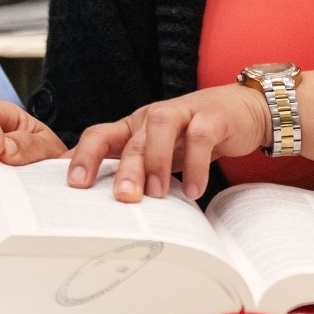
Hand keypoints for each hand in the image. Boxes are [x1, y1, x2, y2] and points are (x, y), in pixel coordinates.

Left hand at [67, 85, 270, 202]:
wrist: (242, 110)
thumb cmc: (193, 135)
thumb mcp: (161, 152)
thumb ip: (137, 169)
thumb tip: (101, 203)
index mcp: (134, 127)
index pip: (100, 135)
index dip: (83, 157)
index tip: (72, 186)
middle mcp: (152, 117)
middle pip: (131, 139)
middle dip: (124, 169)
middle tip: (121, 197)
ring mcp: (183, 112)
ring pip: (161, 128)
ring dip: (156, 161)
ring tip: (157, 193)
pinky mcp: (212, 116)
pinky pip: (200, 137)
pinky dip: (196, 165)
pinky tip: (194, 190)